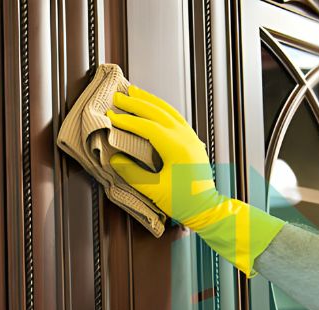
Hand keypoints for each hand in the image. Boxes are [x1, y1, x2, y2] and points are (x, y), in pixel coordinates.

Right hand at [107, 85, 225, 229]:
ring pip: (169, 111)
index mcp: (177, 148)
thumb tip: (116, 159)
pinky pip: (176, 118)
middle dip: (137, 103)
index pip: (148, 127)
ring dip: (151, 101)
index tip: (112, 116)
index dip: (128, 121)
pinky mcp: (192, 142)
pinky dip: (162, 109)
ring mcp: (191, 138)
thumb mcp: (154, 191)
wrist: (206, 209)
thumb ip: (133, 174)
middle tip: (119, 96)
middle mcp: (186, 138)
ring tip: (135, 92)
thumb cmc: (184, 202)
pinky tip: (154, 107)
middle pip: (158, 112)